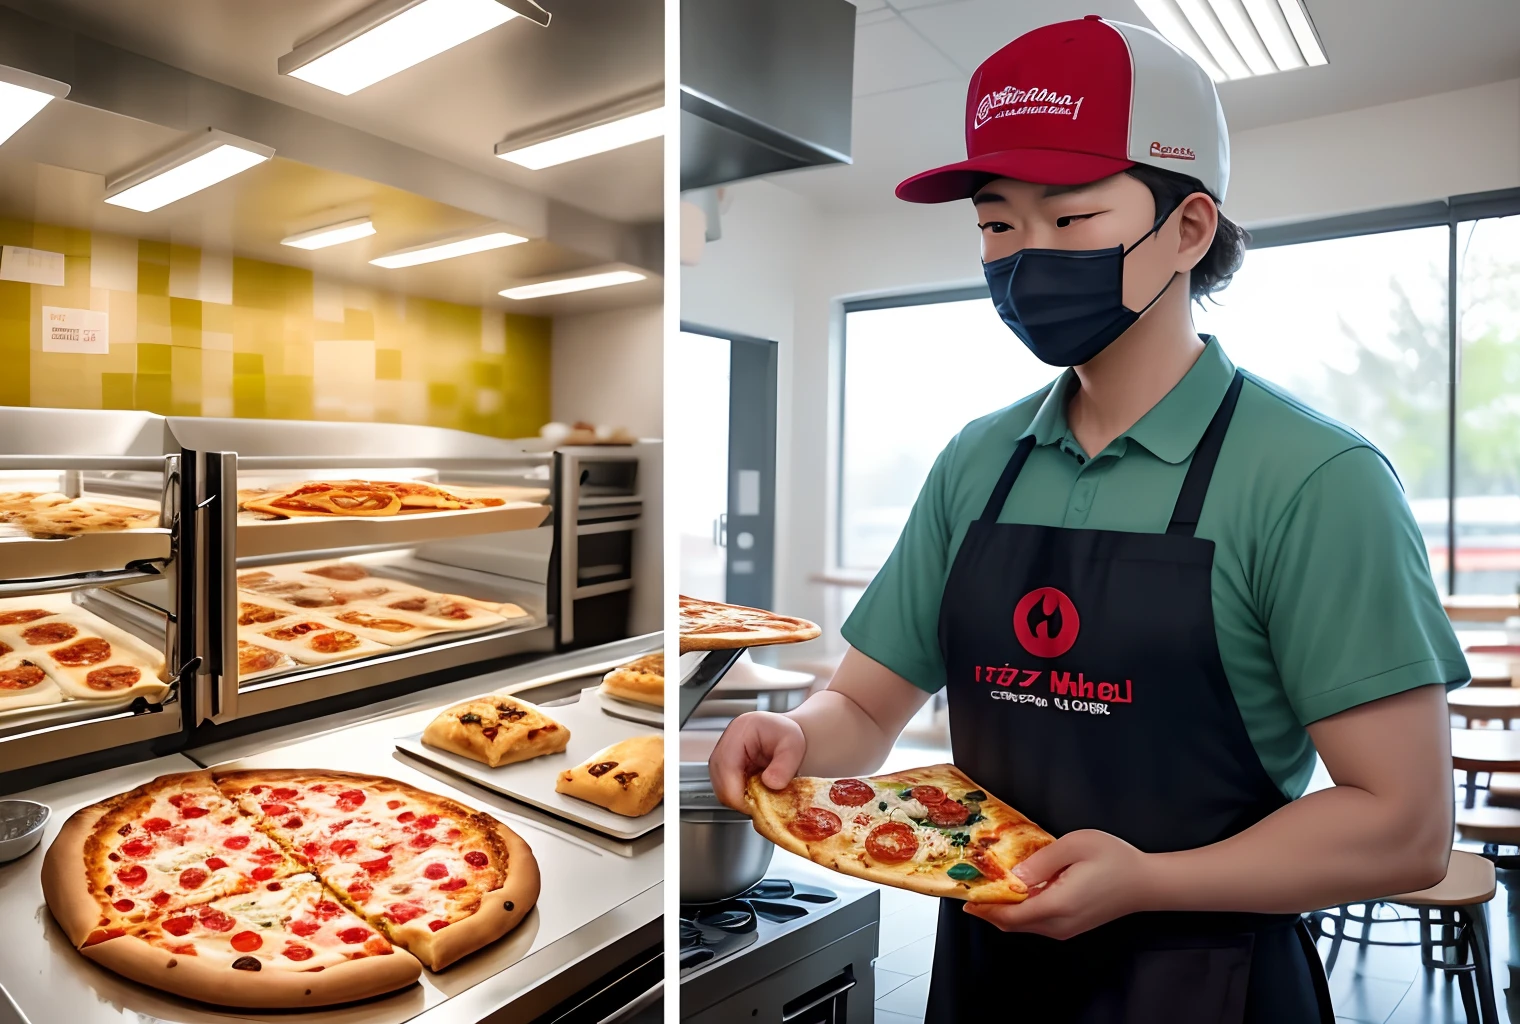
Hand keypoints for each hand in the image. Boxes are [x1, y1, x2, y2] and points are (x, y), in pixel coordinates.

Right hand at [707, 711, 806, 810]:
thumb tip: (771, 783)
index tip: (759, 807)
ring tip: (761, 796)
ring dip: (741, 800)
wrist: (780, 733)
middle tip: (764, 804)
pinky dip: (740, 797)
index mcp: (738, 734)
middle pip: (721, 784)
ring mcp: (719, 759)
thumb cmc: (784, 735)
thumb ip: (785, 765)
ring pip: (721, 791)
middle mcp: (723, 746)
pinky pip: (725, 791)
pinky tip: (755, 792)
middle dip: (741, 800)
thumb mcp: (793, 746)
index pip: (727, 770)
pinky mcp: (721, 770)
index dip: (739, 795)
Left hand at [964, 830, 1158, 939]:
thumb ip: (1041, 860)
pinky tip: (1014, 891)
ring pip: (1023, 925)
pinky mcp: (1071, 926)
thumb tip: (1013, 875)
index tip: (963, 894)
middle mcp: (1059, 924)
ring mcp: (1066, 929)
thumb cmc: (1115, 860)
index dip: (984, 906)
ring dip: (1002, 910)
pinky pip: (1036, 922)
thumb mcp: (1075, 846)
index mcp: (1058, 905)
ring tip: (987, 887)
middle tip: (969, 888)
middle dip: (987, 908)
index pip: (1010, 914)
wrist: (1147, 883)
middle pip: (1012, 923)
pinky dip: (1019, 910)